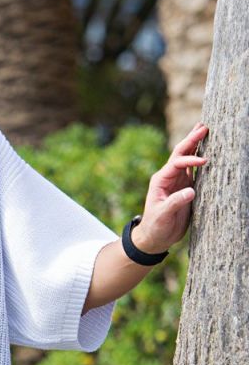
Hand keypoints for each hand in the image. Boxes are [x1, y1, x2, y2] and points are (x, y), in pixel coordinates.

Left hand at [132, 121, 208, 252]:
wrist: (155, 237)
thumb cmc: (155, 226)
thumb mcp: (163, 215)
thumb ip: (175, 202)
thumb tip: (191, 191)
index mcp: (160, 180)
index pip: (176, 163)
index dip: (190, 160)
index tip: (204, 161)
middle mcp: (169, 177)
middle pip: (180, 154)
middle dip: (192, 140)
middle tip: (204, 126)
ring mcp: (178, 181)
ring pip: (188, 159)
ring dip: (196, 145)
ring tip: (205, 129)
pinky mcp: (186, 188)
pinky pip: (194, 170)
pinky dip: (201, 159)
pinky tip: (209, 150)